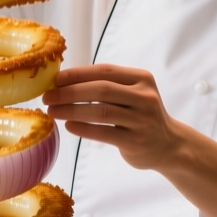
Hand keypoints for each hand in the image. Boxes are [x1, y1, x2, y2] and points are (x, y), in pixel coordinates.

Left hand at [42, 65, 181, 170]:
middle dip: (69, 92)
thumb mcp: (133, 94)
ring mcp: (142, 120)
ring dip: (71, 110)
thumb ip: (107, 85)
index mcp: (142, 79)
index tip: (55, 80)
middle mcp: (145, 97)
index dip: (77, 74)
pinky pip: (103, 132)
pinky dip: (82, 128)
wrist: (169, 145)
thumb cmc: (140, 116)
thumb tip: (63, 81)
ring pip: (100, 112)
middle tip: (48, 97)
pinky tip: (68, 126)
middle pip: (100, 90)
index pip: (105, 71)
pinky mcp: (136, 141)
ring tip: (52, 112)